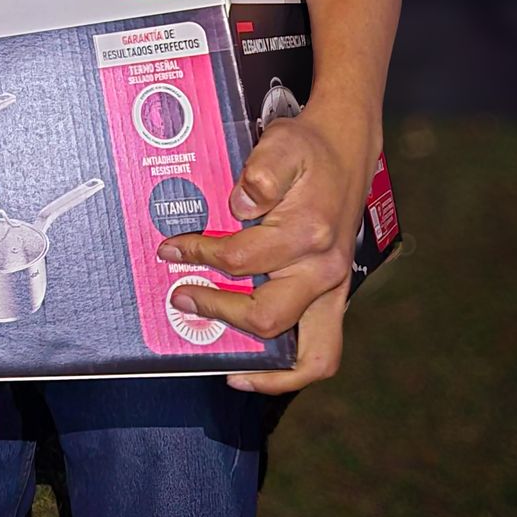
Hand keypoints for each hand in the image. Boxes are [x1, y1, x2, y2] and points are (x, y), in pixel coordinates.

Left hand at [154, 106, 369, 394]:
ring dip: (264, 368)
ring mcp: (334, 291)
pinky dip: (290, 372)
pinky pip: (320, 354)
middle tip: (181, 297)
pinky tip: (256, 370)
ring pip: (308, 356)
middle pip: (269, 316)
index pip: (241, 260)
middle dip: (219, 311)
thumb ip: (262, 172)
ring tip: (225, 365)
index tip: (171, 249)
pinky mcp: (333, 299)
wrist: (345, 151)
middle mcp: (325, 270)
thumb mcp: (282, 144)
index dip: (199, 255)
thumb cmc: (307, 150)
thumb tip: (240, 206)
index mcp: (309, 233)